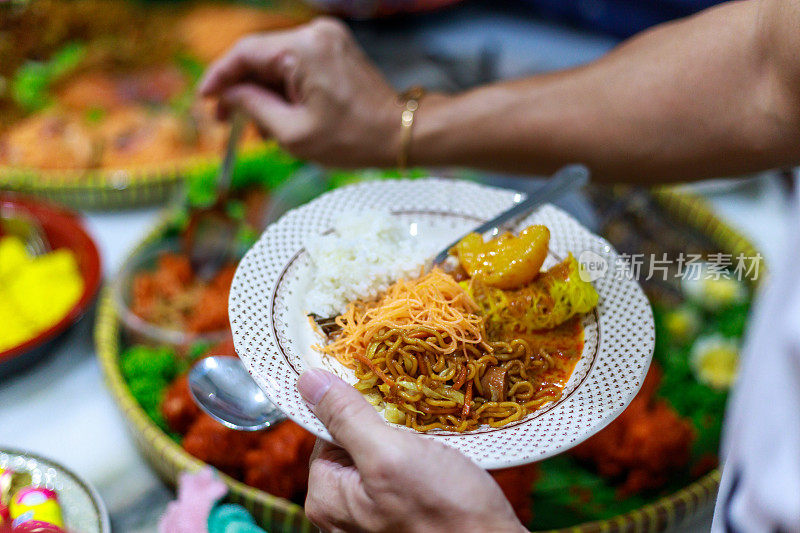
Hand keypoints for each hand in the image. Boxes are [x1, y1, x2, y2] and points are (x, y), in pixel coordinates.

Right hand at [198, 17, 399, 166]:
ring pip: (277, 63)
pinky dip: (284, 89)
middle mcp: (316, 34)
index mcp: (304, 49)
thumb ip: (253, 108)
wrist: (400, 134)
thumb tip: (228, 95)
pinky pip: (297, 66)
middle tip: (225, 121)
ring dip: (263, 93)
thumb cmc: (353, 138)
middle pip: (261, 57)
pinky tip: (280, 116)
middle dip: (242, 90)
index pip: (245, 53)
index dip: (220, 77)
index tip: (206, 99)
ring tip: (260, 129)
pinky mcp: (335, 51)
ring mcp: (328, 40)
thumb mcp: (293, 133)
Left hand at [296, 369, 525, 532]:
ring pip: (382, 458)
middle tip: (416, 429)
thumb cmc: (445, 512)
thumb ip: (347, 417)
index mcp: (326, 499)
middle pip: (354, 445)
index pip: (325, 433)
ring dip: (407, 443)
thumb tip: (308, 381)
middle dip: (385, 428)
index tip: (387, 405)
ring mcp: (373, 520)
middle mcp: (342, 515)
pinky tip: (441, 463)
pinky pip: (402, 477)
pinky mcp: (402, 519)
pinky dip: (420, 462)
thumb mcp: (391, 454)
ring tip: (432, 446)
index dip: (356, 412)